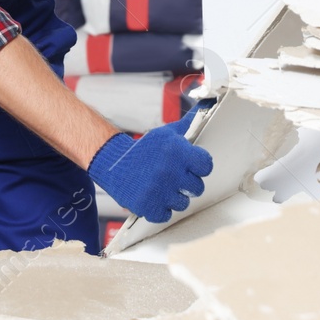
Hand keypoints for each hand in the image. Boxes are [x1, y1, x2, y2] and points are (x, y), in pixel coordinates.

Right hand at [87, 105, 213, 223]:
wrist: (112, 162)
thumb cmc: (142, 150)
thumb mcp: (165, 134)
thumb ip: (189, 124)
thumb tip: (207, 104)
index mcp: (177, 152)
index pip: (206, 166)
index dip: (199, 167)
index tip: (190, 166)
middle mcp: (170, 171)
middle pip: (197, 187)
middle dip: (187, 183)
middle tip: (173, 177)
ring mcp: (159, 191)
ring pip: (183, 203)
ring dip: (173, 197)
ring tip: (162, 186)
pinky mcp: (148, 206)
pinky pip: (166, 215)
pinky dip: (160, 209)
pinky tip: (154, 196)